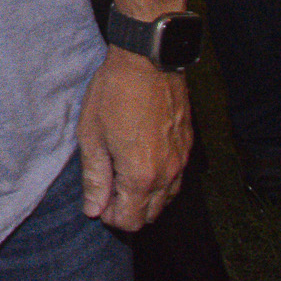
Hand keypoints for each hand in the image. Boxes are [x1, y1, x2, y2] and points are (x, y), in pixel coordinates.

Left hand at [76, 48, 190, 230]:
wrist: (147, 59)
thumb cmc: (114, 93)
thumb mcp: (92, 134)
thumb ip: (95, 177)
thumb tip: (94, 208)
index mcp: (141, 176)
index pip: (130, 221)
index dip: (110, 217)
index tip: (98, 201)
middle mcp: (168, 174)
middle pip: (151, 215)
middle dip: (128, 211)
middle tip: (108, 189)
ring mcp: (182, 159)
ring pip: (167, 198)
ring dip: (146, 197)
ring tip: (123, 175)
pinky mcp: (188, 145)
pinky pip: (177, 177)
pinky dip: (161, 181)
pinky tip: (143, 161)